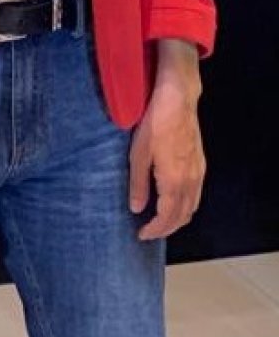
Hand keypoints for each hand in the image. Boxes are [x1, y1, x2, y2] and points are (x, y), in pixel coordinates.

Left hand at [129, 40, 204, 240]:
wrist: (178, 101)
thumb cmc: (154, 125)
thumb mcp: (138, 154)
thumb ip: (138, 184)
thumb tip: (136, 208)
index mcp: (174, 182)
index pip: (167, 217)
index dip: (155, 230)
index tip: (141, 235)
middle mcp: (191, 181)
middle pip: (183, 216)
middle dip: (167, 228)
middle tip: (149, 232)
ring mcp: (198, 172)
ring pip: (192, 206)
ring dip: (178, 218)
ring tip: (161, 222)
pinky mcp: (200, 163)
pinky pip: (196, 194)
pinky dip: (187, 205)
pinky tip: (175, 201)